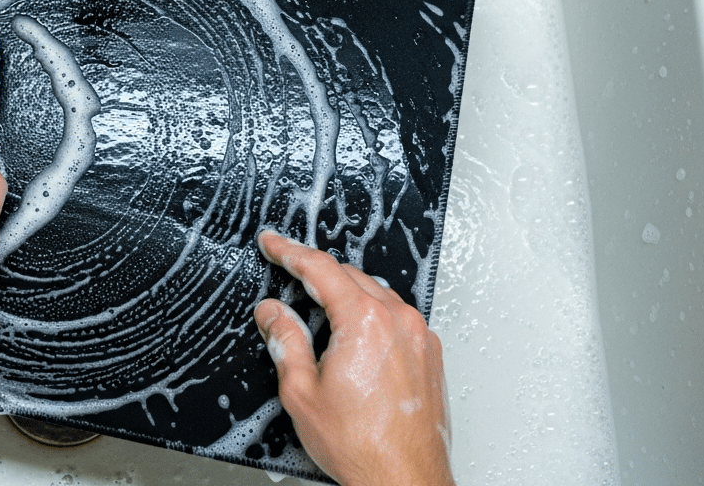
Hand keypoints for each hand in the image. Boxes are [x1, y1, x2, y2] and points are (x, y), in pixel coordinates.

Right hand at [254, 230, 453, 485]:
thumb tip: (272, 313)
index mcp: (364, 321)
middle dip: (316, 271)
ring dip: (346, 293)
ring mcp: (420, 336)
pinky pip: (397, 316)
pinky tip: (354, 334)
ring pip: (377, 294)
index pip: (320, 268)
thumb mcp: (301, 392)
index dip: (289, 251)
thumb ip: (285, 341)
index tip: (272, 242)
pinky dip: (372, 313)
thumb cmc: (361, 445)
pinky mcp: (431, 353)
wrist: (404, 479)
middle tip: (287, 273)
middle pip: (350, 275)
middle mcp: (399, 321)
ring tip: (319, 308)